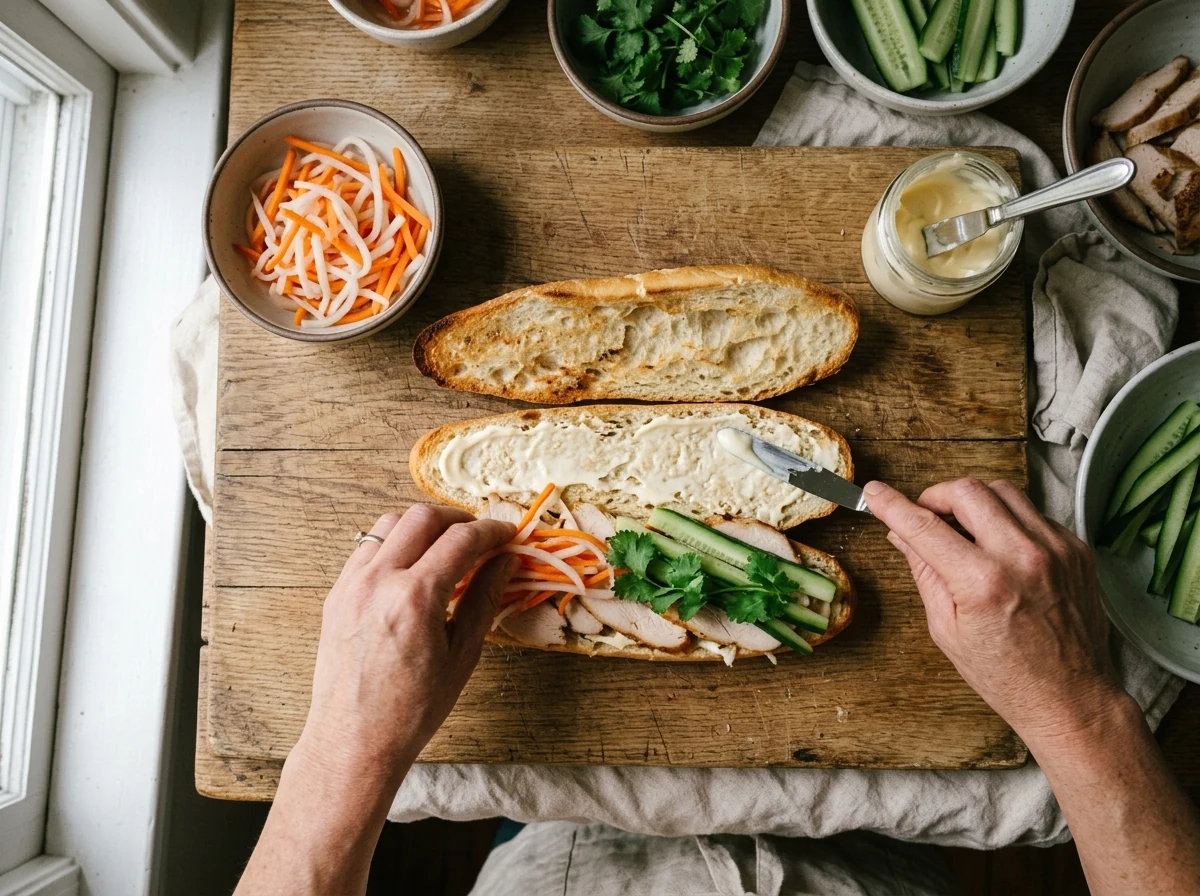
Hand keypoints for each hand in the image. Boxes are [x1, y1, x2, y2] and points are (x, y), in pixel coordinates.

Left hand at [293, 505, 517, 792]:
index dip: (492, 531)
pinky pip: (367, 547)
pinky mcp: (336, 594)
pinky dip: (394, 543)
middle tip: (481, 537)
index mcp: (415, 598)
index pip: (461, 539)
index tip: (508, 535)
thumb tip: (506, 561)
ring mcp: (351, 585)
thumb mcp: (462, 656)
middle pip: (423, 517)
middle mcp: (378, 581)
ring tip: (446, 547)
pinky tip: (411, 566)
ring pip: (390, 523)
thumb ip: (484, 599)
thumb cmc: (412, 710)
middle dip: (459, 519)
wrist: (353, 741)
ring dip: (423, 526)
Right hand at [864, 478, 1126, 749]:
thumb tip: (901, 534)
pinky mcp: (1076, 549)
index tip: (874, 493)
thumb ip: (924, 572)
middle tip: (926, 516)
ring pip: (1003, 491)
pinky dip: (1008, 521)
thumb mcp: (947, 629)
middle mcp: (1022, 556)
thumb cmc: (1005, 674)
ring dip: (974, 501)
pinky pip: (1032, 513)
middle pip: (967, 491)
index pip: (925, 527)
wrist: (1070, 697)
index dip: (892, 505)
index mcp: (983, 582)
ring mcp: (1056, 549)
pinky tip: (1000, 549)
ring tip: (964, 529)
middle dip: (936, 496)